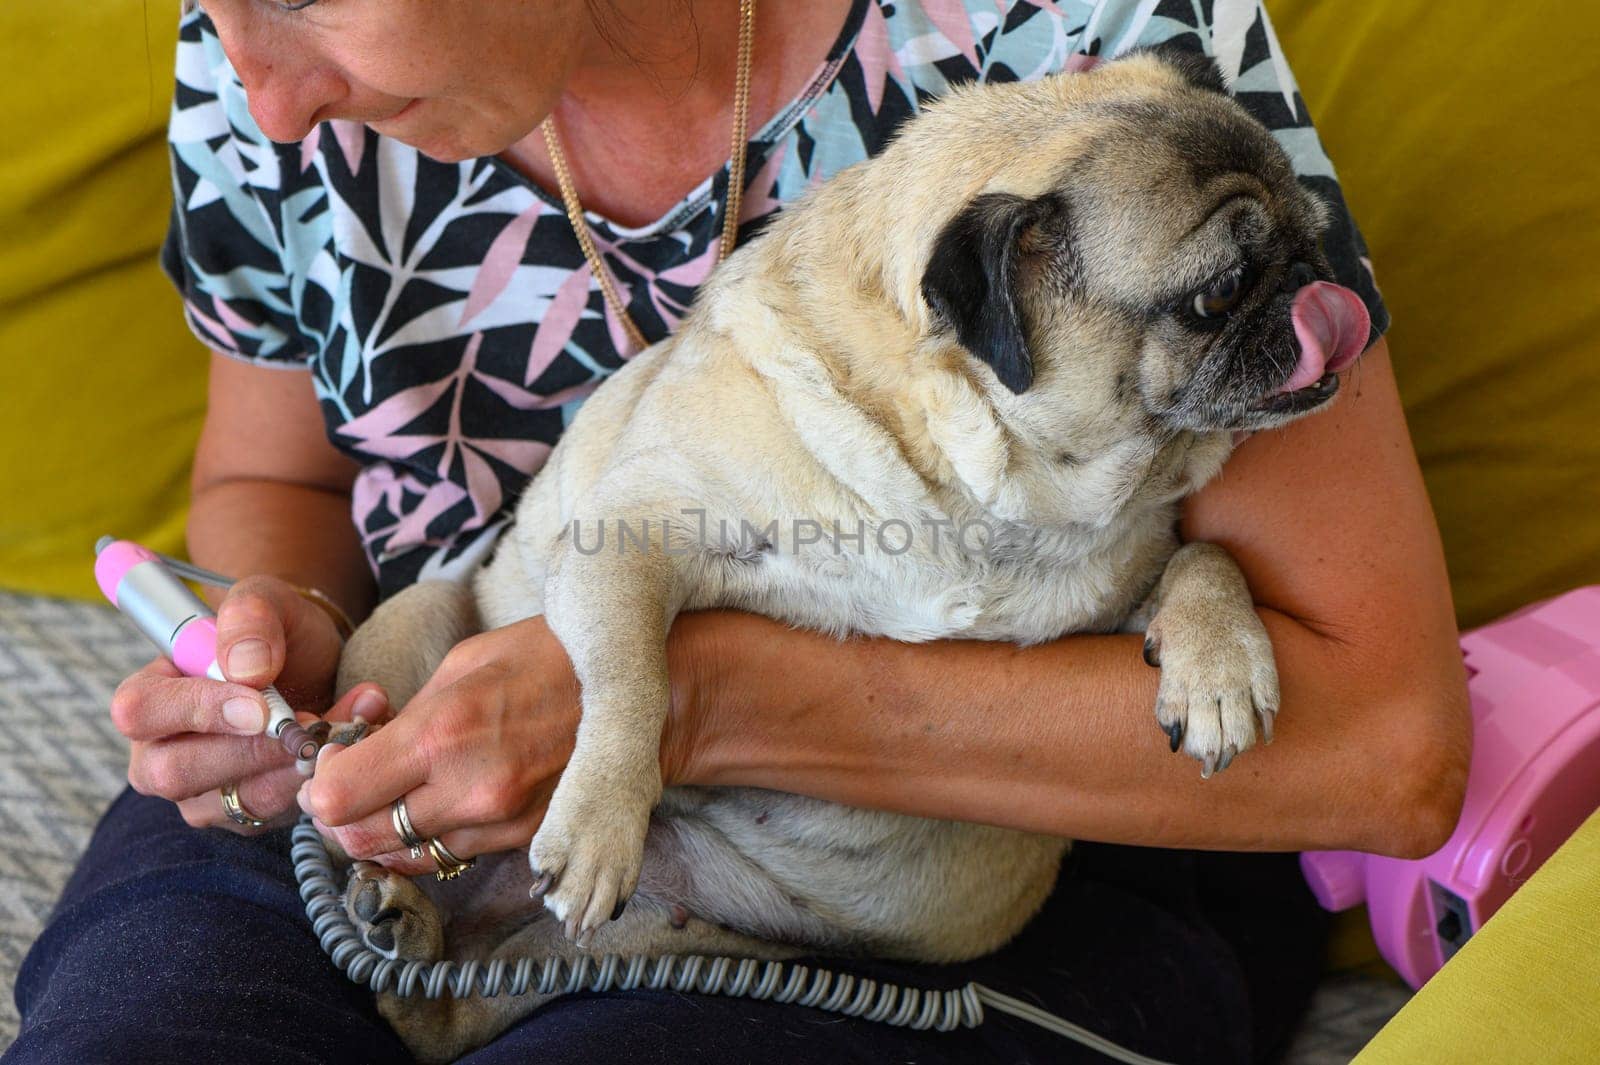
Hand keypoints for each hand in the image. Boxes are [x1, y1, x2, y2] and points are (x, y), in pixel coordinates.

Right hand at [111, 575, 380, 830]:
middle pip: (177, 773)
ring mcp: (201, 793)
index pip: (141, 713)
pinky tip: (353, 737)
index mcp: (148, 696)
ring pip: (240, 799)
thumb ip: (250, 616)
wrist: (312, 665)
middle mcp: (159, 754)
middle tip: (310, 721)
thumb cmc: (274, 632)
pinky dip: (322, 775)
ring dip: (301, 762)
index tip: (260, 706)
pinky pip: (281, 809)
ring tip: (349, 720)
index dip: (198, 712)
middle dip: (255, 750)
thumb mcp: (266, 600)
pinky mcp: (247, 815)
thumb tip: (246, 670)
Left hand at [300, 616, 584, 873]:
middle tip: (352, 786)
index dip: (322, 784)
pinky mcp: (522, 840)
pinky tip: (439, 806)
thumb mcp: (468, 661)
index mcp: (442, 732)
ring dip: (384, 832)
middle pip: (360, 837)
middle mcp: (467, 789)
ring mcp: (498, 822)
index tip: (332, 766)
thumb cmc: (552, 659)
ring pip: (402, 856)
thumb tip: (362, 748)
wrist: (636, 696)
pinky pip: (449, 856)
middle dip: (342, 815)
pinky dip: (429, 840)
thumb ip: (408, 713)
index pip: (340, 795)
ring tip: (397, 795)